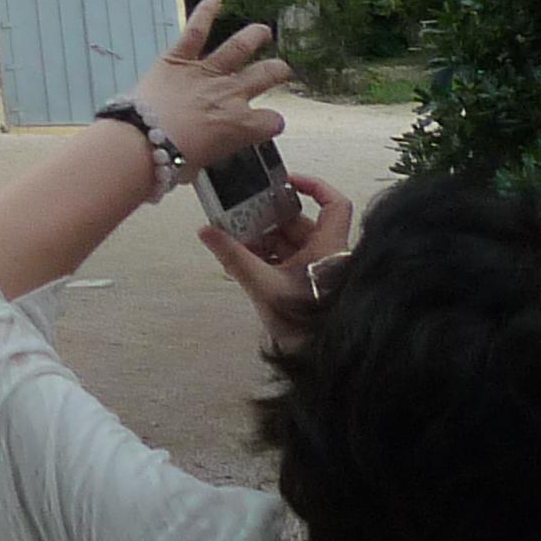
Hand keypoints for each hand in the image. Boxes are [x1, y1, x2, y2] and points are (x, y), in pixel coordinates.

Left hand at [126, 0, 294, 168]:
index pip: (272, 122)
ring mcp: (206, 73)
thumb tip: (203, 149)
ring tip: (262, 30)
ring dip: (253, 36)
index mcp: (242, 126)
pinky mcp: (178, 59)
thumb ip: (213, 148)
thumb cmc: (171, 160)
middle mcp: (231, 95)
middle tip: (280, 68)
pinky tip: (214, 0)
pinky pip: (195, 31)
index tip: (266, 122)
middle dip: (277, 71)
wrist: (144, 142)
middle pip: (266, 76)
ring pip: (238, 48)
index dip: (271, 123)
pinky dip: (205, 13)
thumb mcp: (203, 163)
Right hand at [201, 170, 355, 352]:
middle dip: (266, 219)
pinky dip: (264, 258)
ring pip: (289, 243)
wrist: (319, 359)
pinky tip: (240, 261)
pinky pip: (285, 261)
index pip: (333, 204)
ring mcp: (317, 270)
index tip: (282, 181)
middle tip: (237, 215)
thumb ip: (234, 257)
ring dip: (260, 240)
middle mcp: (327, 254)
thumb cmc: (304, 323)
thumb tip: (207, 232)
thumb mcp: (264, 286)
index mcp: (328, 248)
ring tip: (232, 240)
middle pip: (298, 223)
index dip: (312, 185)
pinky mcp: (307, 285)